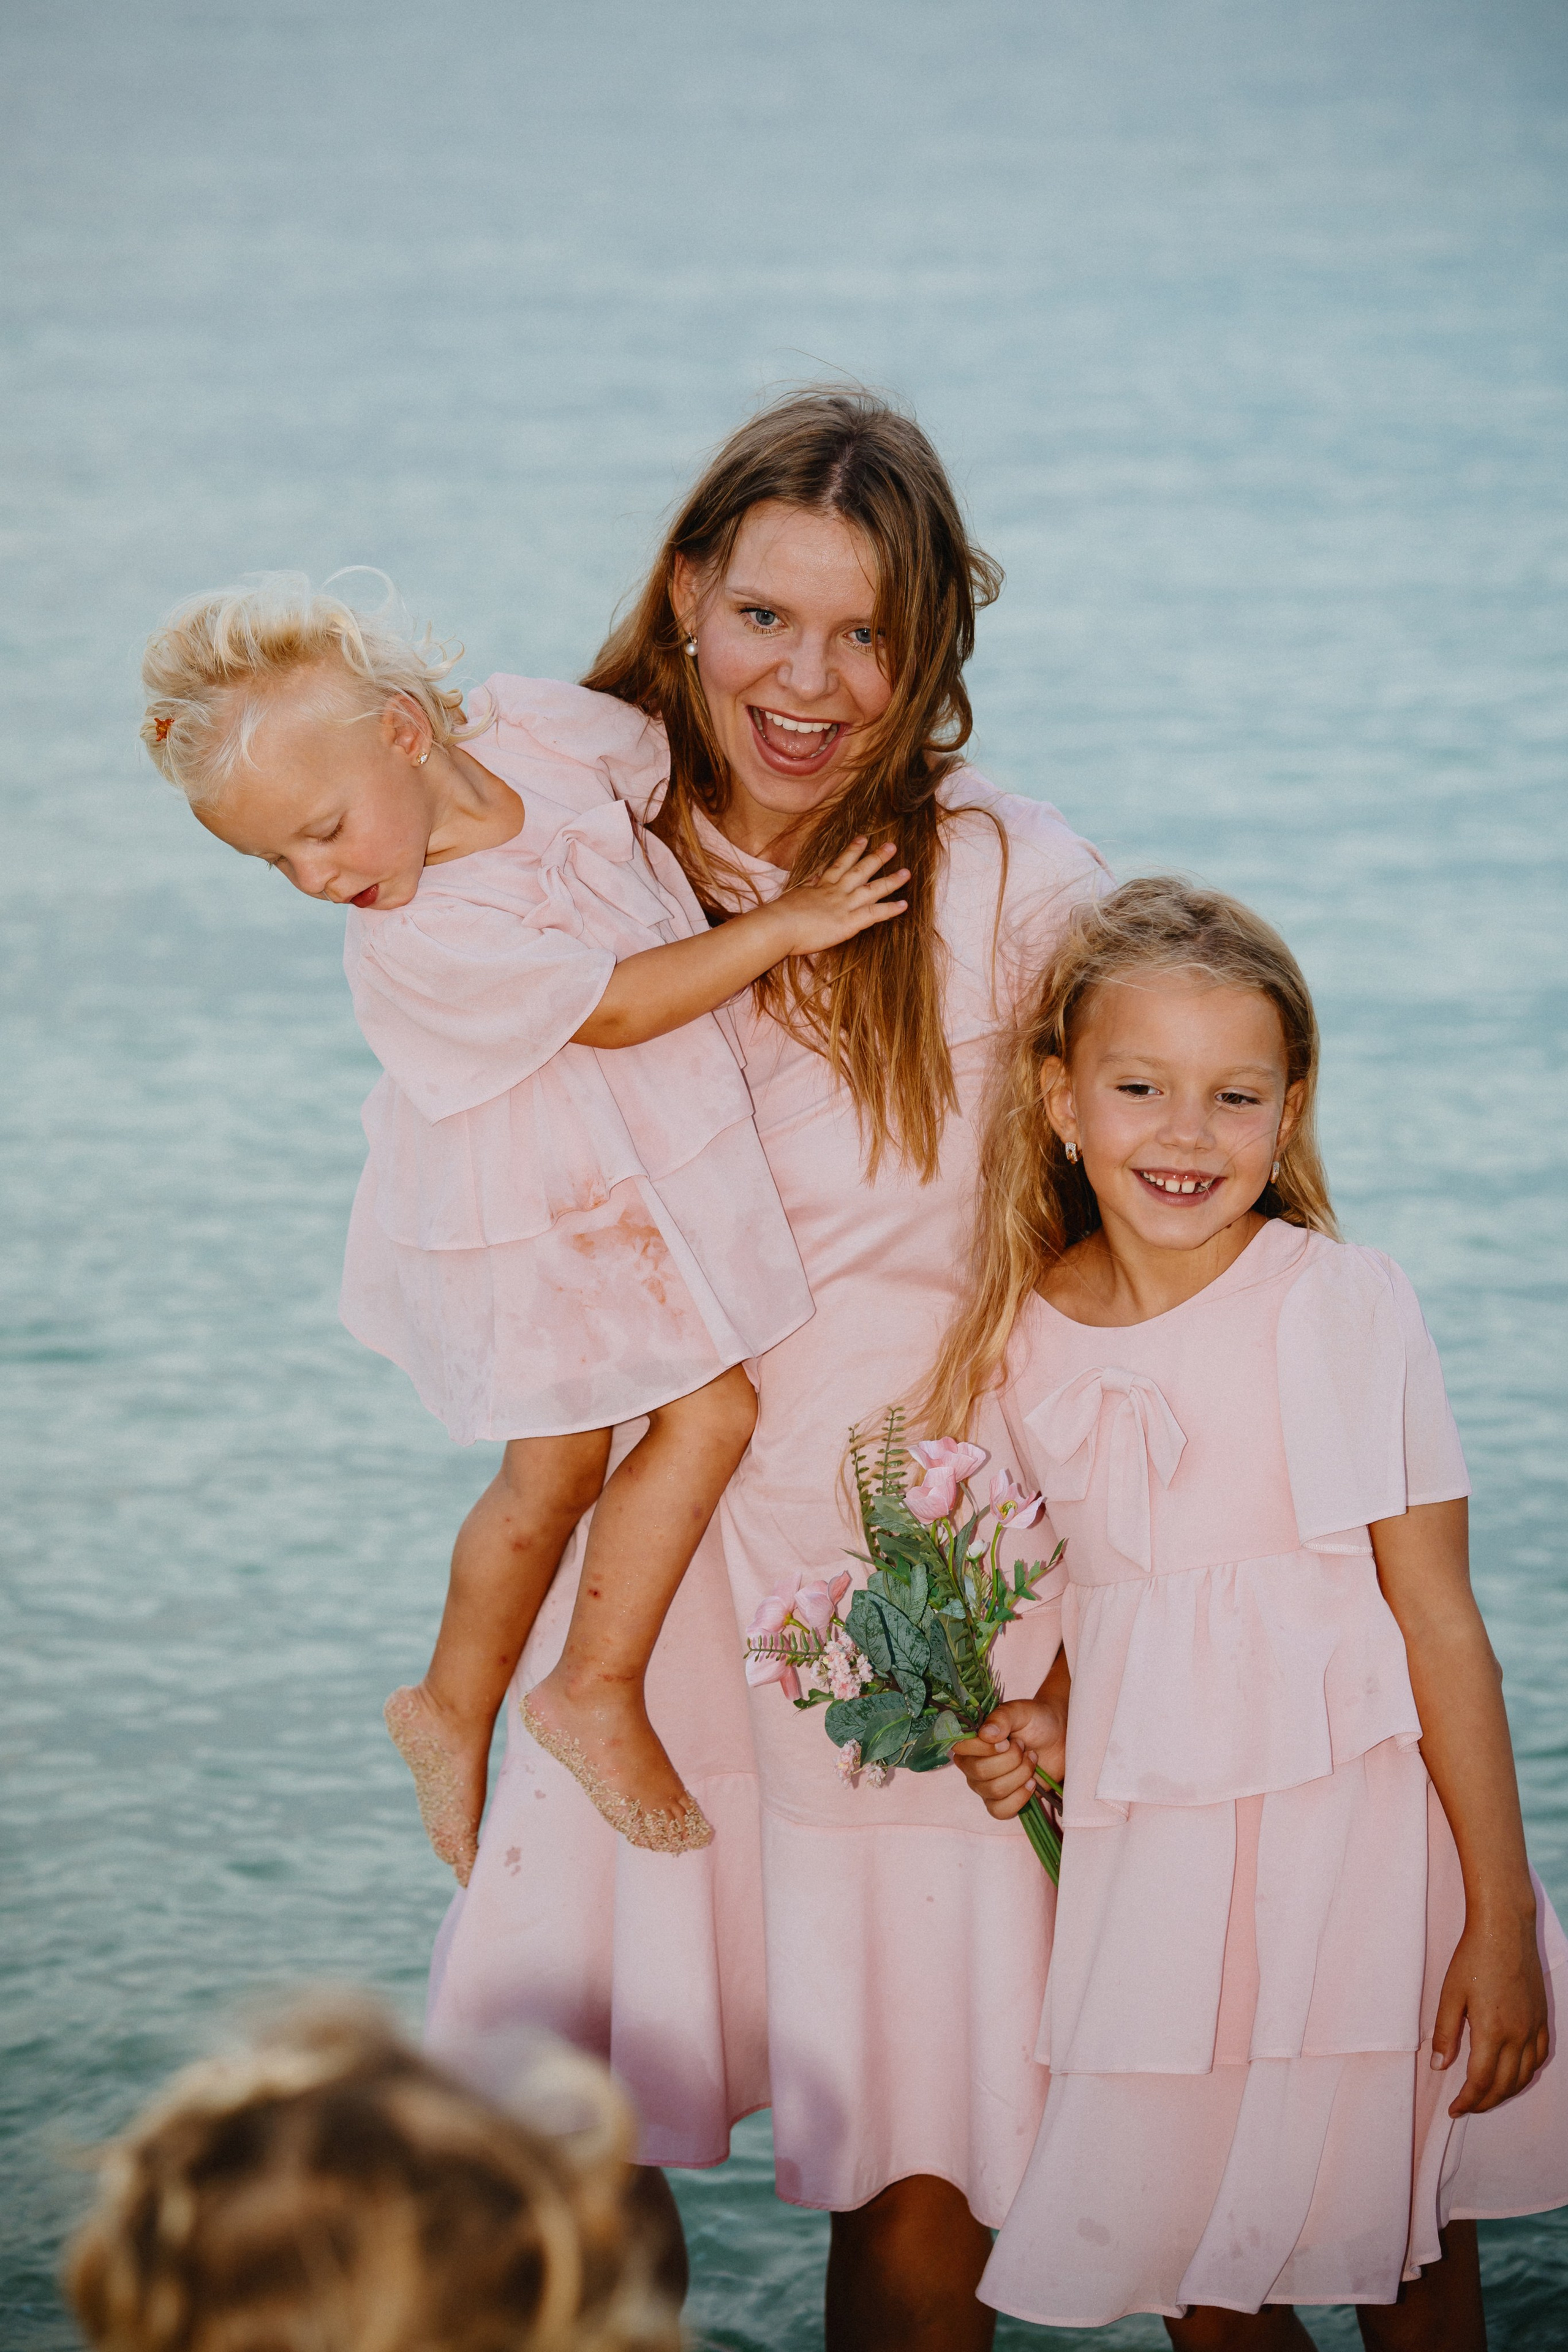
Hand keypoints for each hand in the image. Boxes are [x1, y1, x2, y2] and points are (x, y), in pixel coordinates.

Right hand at [773, 839, 908, 954]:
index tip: (863, 839)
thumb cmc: (779, 914)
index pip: (840, 864)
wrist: (777, 926)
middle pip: (860, 871)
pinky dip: (890, 909)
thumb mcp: (794, 894)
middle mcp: (836, 892)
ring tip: (907, 873)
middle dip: (877, 858)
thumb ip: (808, 886)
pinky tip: (904, 905)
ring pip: (872, 890)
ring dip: (891, 880)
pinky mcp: (848, 923)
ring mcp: (843, 906)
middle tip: (892, 846)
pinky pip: (873, 914)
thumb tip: (814, 878)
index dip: (853, 851)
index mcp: (821, 885)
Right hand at [951, 1697, 1065, 1821]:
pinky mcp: (1001, 1802)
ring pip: (994, 1791)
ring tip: (1031, 1760)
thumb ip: (1002, 1717)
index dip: (985, 1748)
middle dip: (1011, 1760)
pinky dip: (1019, 1798)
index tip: (1006, 1741)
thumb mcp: (1020, 1711)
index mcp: (971, 1740)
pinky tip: (1031, 1783)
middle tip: (1024, 1748)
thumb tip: (986, 1734)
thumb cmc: (1035, 1721)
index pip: (961, 1749)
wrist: (1059, 1738)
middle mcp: (972, 1764)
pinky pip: (1000, 1811)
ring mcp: (985, 1785)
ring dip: (1020, 1775)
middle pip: (981, 1772)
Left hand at [1432, 1898, 1549, 2115]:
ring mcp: (1533, 2027)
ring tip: (1487, 2097)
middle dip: (1485, 2103)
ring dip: (1506, 2092)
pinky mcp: (1541, 2018)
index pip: (1481, 2082)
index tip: (1454, 2109)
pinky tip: (1515, 2073)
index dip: (1467, 2101)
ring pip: (1524, 2075)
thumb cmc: (1473, 1957)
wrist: (1505, 1930)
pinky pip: (1540, 2056)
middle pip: (1504, 2085)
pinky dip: (1527, 2073)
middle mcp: (1518, 2035)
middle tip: (1467, 2108)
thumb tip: (1439, 2067)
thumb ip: (1446, 2033)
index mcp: (1492, 2031)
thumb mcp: (1450, 1994)